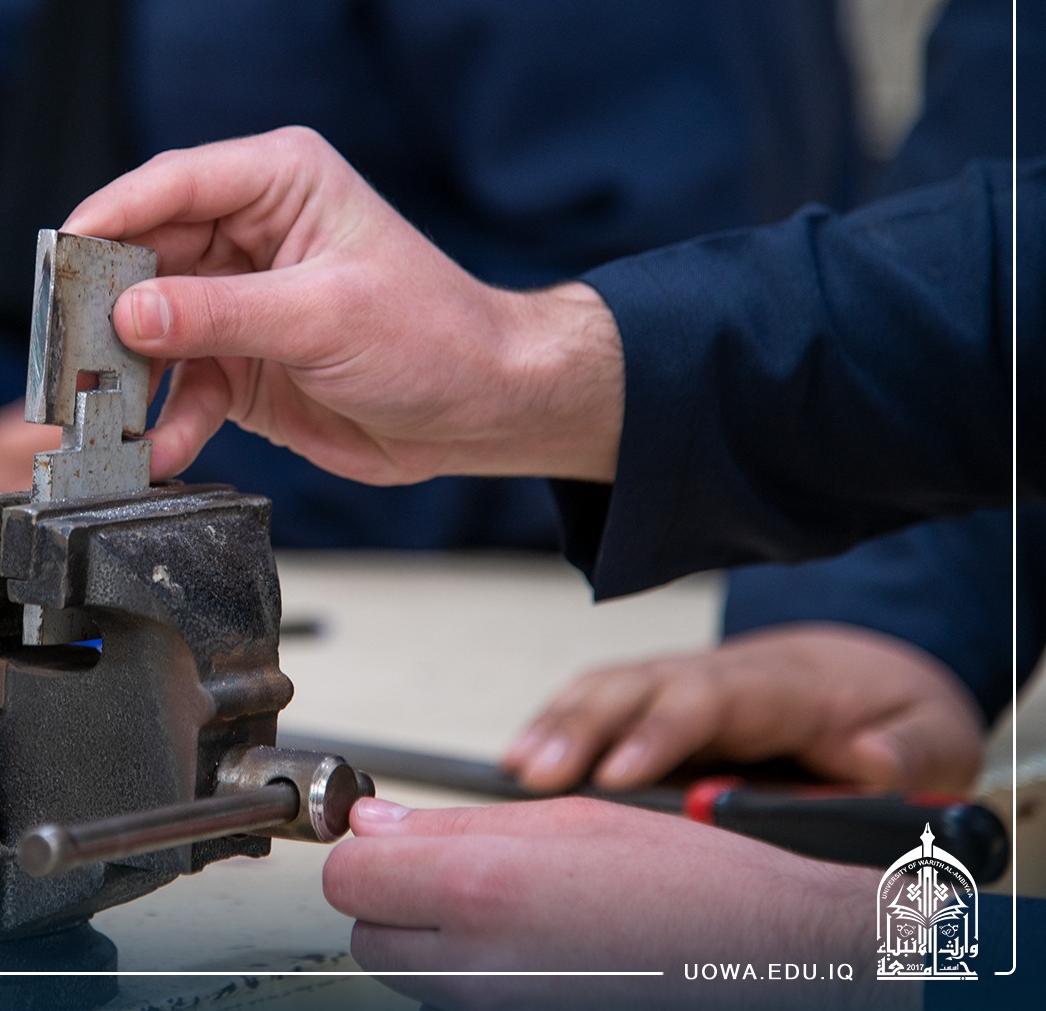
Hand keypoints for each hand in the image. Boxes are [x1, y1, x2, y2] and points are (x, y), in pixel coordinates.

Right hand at [61, 126, 624, 484]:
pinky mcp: (240, 360)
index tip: (62, 256)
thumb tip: (131, 312)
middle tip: (66, 349)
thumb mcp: (324, 317)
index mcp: (278, 182)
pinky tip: (158, 447)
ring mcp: (239, 299)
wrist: (483, 409)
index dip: (109, 217)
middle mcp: (249, 232)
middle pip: (144, 256)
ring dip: (126, 374)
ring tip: (99, 411)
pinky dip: (166, 418)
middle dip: (103, 308)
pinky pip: (180, 385)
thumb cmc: (437, 335)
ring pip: (151, 326)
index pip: (171, 184)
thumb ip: (220, 314)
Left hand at [323, 796, 892, 1009]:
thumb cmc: (697, 892)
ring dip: (433, 938)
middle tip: (456, 872)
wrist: (779, 965)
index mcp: (482, 889)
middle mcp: (478, 965)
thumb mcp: (571, 822)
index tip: (394, 837)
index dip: (367, 851)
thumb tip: (374, 822)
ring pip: (409, 973)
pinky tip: (534, 948)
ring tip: (512, 910)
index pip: (347, 876)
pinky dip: (475, 975)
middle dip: (394, 898)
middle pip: (366, 932)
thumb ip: (455, 826)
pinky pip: (460, 1003)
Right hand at [502, 624, 984, 793]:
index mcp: (781, 684)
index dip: (659, 733)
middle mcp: (719, 673)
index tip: (618, 775)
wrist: (868, 678)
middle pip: (639, 686)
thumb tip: (871, 763)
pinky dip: (555, 721)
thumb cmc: (896, 713)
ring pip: (609, 687)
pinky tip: (521, 756)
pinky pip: (599, 700)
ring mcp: (683, 682)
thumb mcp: (933, 734)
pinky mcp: (660, 702)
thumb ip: (909, 750)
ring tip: (515, 765)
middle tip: (536, 771)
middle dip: (583, 726)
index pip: (709, 699)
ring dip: (557, 721)